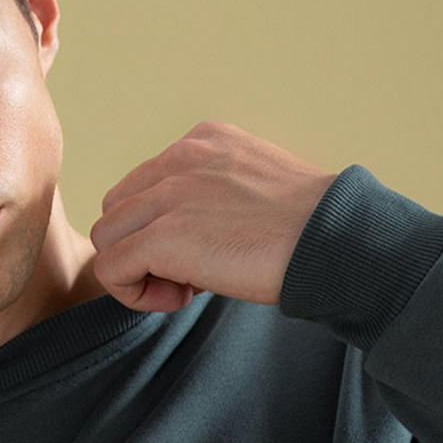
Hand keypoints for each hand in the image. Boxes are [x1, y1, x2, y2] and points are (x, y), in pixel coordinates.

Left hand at [88, 121, 337, 313]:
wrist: (334, 240)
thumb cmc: (313, 231)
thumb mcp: (258, 193)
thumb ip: (217, 198)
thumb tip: (193, 240)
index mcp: (203, 142)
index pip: (145, 186)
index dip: (162, 230)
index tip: (205, 255)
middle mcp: (180, 158)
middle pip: (118, 210)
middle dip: (143, 249)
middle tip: (191, 278)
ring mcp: (169, 193)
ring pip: (108, 238)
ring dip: (138, 272)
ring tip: (185, 290)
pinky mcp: (163, 234)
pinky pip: (111, 268)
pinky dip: (135, 294)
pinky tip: (179, 301)